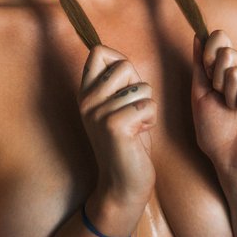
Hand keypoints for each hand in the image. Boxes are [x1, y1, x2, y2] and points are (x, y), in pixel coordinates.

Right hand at [78, 45, 156, 234]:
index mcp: (86, 92)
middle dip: (139, 85)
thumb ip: (116, 83)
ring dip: (148, 106)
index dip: (118, 59)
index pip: (98, 52)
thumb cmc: (128, 141)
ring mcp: (98, 113)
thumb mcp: (116, 106)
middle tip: (133, 110)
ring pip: (141, 87)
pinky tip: (139, 134)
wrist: (122, 185)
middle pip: (124, 65)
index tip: (125, 83)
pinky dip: (151, 119)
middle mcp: (87, 100)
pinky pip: (148, 106)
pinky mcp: (114, 126)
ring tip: (137, 124)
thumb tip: (121, 58)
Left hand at [191, 30, 236, 184]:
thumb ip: (200, 63)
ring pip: (236, 71)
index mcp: (230, 68)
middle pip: (226, 52)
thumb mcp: (200, 93)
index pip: (219, 37)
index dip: (208, 55)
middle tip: (223, 100)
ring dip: (229, 96)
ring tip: (236, 111)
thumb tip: (198, 35)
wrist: (231, 161)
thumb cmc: (216, 131)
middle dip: (216, 80)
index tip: (207, 78)